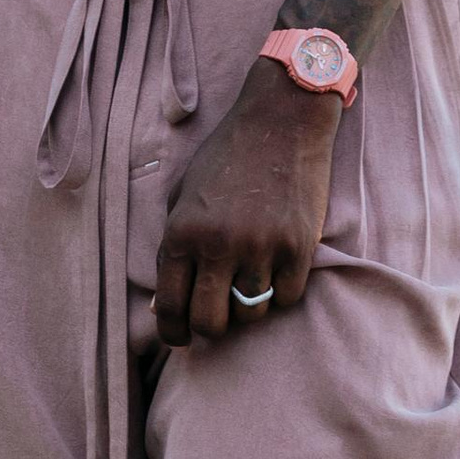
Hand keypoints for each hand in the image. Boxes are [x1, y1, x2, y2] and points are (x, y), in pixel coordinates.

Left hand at [152, 65, 342, 349]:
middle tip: (217, 315)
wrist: (282, 120)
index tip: (180, 338)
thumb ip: (172, 249)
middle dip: (211, 327)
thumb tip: (161, 306)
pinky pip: (286, 298)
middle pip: (210, 323)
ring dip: (247, 306)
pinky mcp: (298, 246)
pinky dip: (280, 292)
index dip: (173, 332)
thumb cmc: (227, 157)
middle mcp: (219, 244)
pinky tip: (275, 270)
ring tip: (248, 281)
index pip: (170, 307)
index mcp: (182, 232)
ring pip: (251, 314)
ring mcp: (261, 247)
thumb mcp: (184, 195)